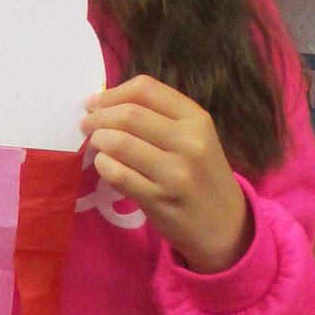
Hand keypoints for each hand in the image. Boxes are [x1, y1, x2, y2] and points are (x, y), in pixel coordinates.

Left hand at [79, 75, 251, 273]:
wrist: (226, 225)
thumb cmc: (202, 174)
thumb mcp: (195, 136)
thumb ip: (157, 116)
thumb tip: (102, 102)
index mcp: (197, 118)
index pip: (145, 89)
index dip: (113, 92)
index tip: (96, 102)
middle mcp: (189, 142)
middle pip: (128, 114)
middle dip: (99, 116)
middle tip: (88, 123)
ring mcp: (174, 173)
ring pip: (119, 143)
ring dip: (99, 139)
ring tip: (97, 142)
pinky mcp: (159, 200)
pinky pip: (117, 174)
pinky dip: (103, 164)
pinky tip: (105, 164)